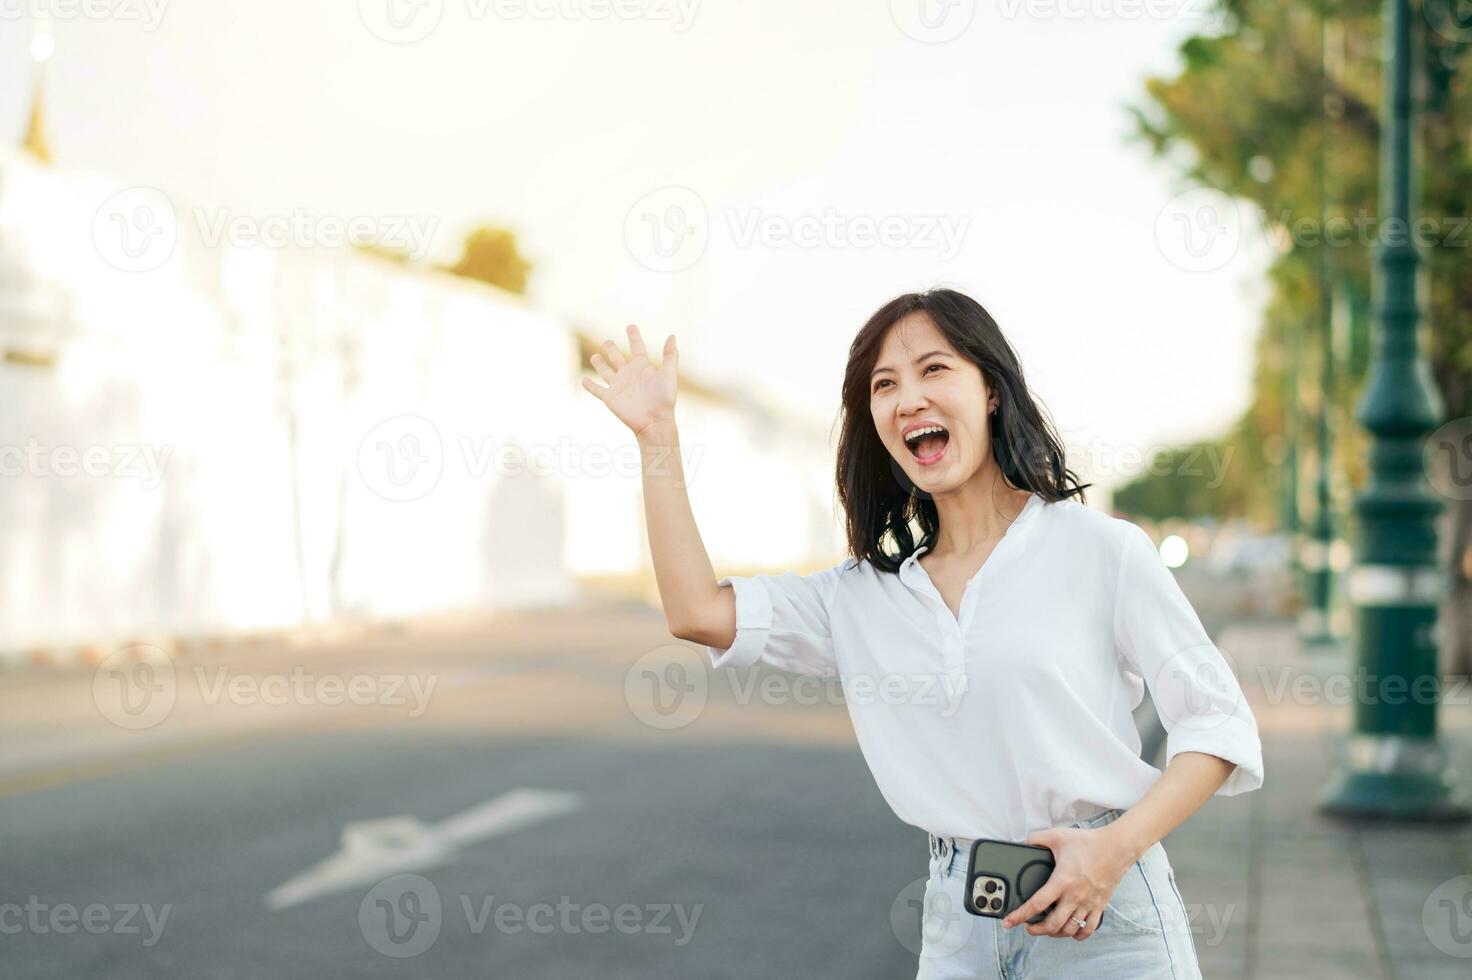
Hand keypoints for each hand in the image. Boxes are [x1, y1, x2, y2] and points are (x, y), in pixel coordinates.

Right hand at [580, 324, 678, 437]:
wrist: (655, 421)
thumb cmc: (664, 399)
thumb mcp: (668, 375)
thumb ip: (670, 355)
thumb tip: (672, 335)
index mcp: (642, 367)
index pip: (636, 347)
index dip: (634, 336)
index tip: (630, 326)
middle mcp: (629, 374)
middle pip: (617, 357)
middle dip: (611, 349)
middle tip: (607, 341)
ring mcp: (618, 386)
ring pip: (605, 371)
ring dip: (599, 364)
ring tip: (595, 357)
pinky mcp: (610, 398)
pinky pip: (597, 390)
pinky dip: (589, 385)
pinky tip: (584, 380)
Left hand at [999, 825, 1137, 941]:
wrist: (1117, 847)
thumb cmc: (1089, 842)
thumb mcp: (1058, 836)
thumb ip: (1037, 839)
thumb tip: (1024, 843)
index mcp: (1062, 881)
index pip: (1037, 904)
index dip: (1020, 915)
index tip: (1009, 921)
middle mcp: (1075, 896)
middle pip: (1052, 924)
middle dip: (1036, 930)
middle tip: (1028, 927)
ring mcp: (1088, 903)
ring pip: (1069, 930)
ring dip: (1055, 933)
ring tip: (1047, 929)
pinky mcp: (1099, 906)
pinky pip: (1089, 929)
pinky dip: (1078, 935)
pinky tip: (1071, 932)